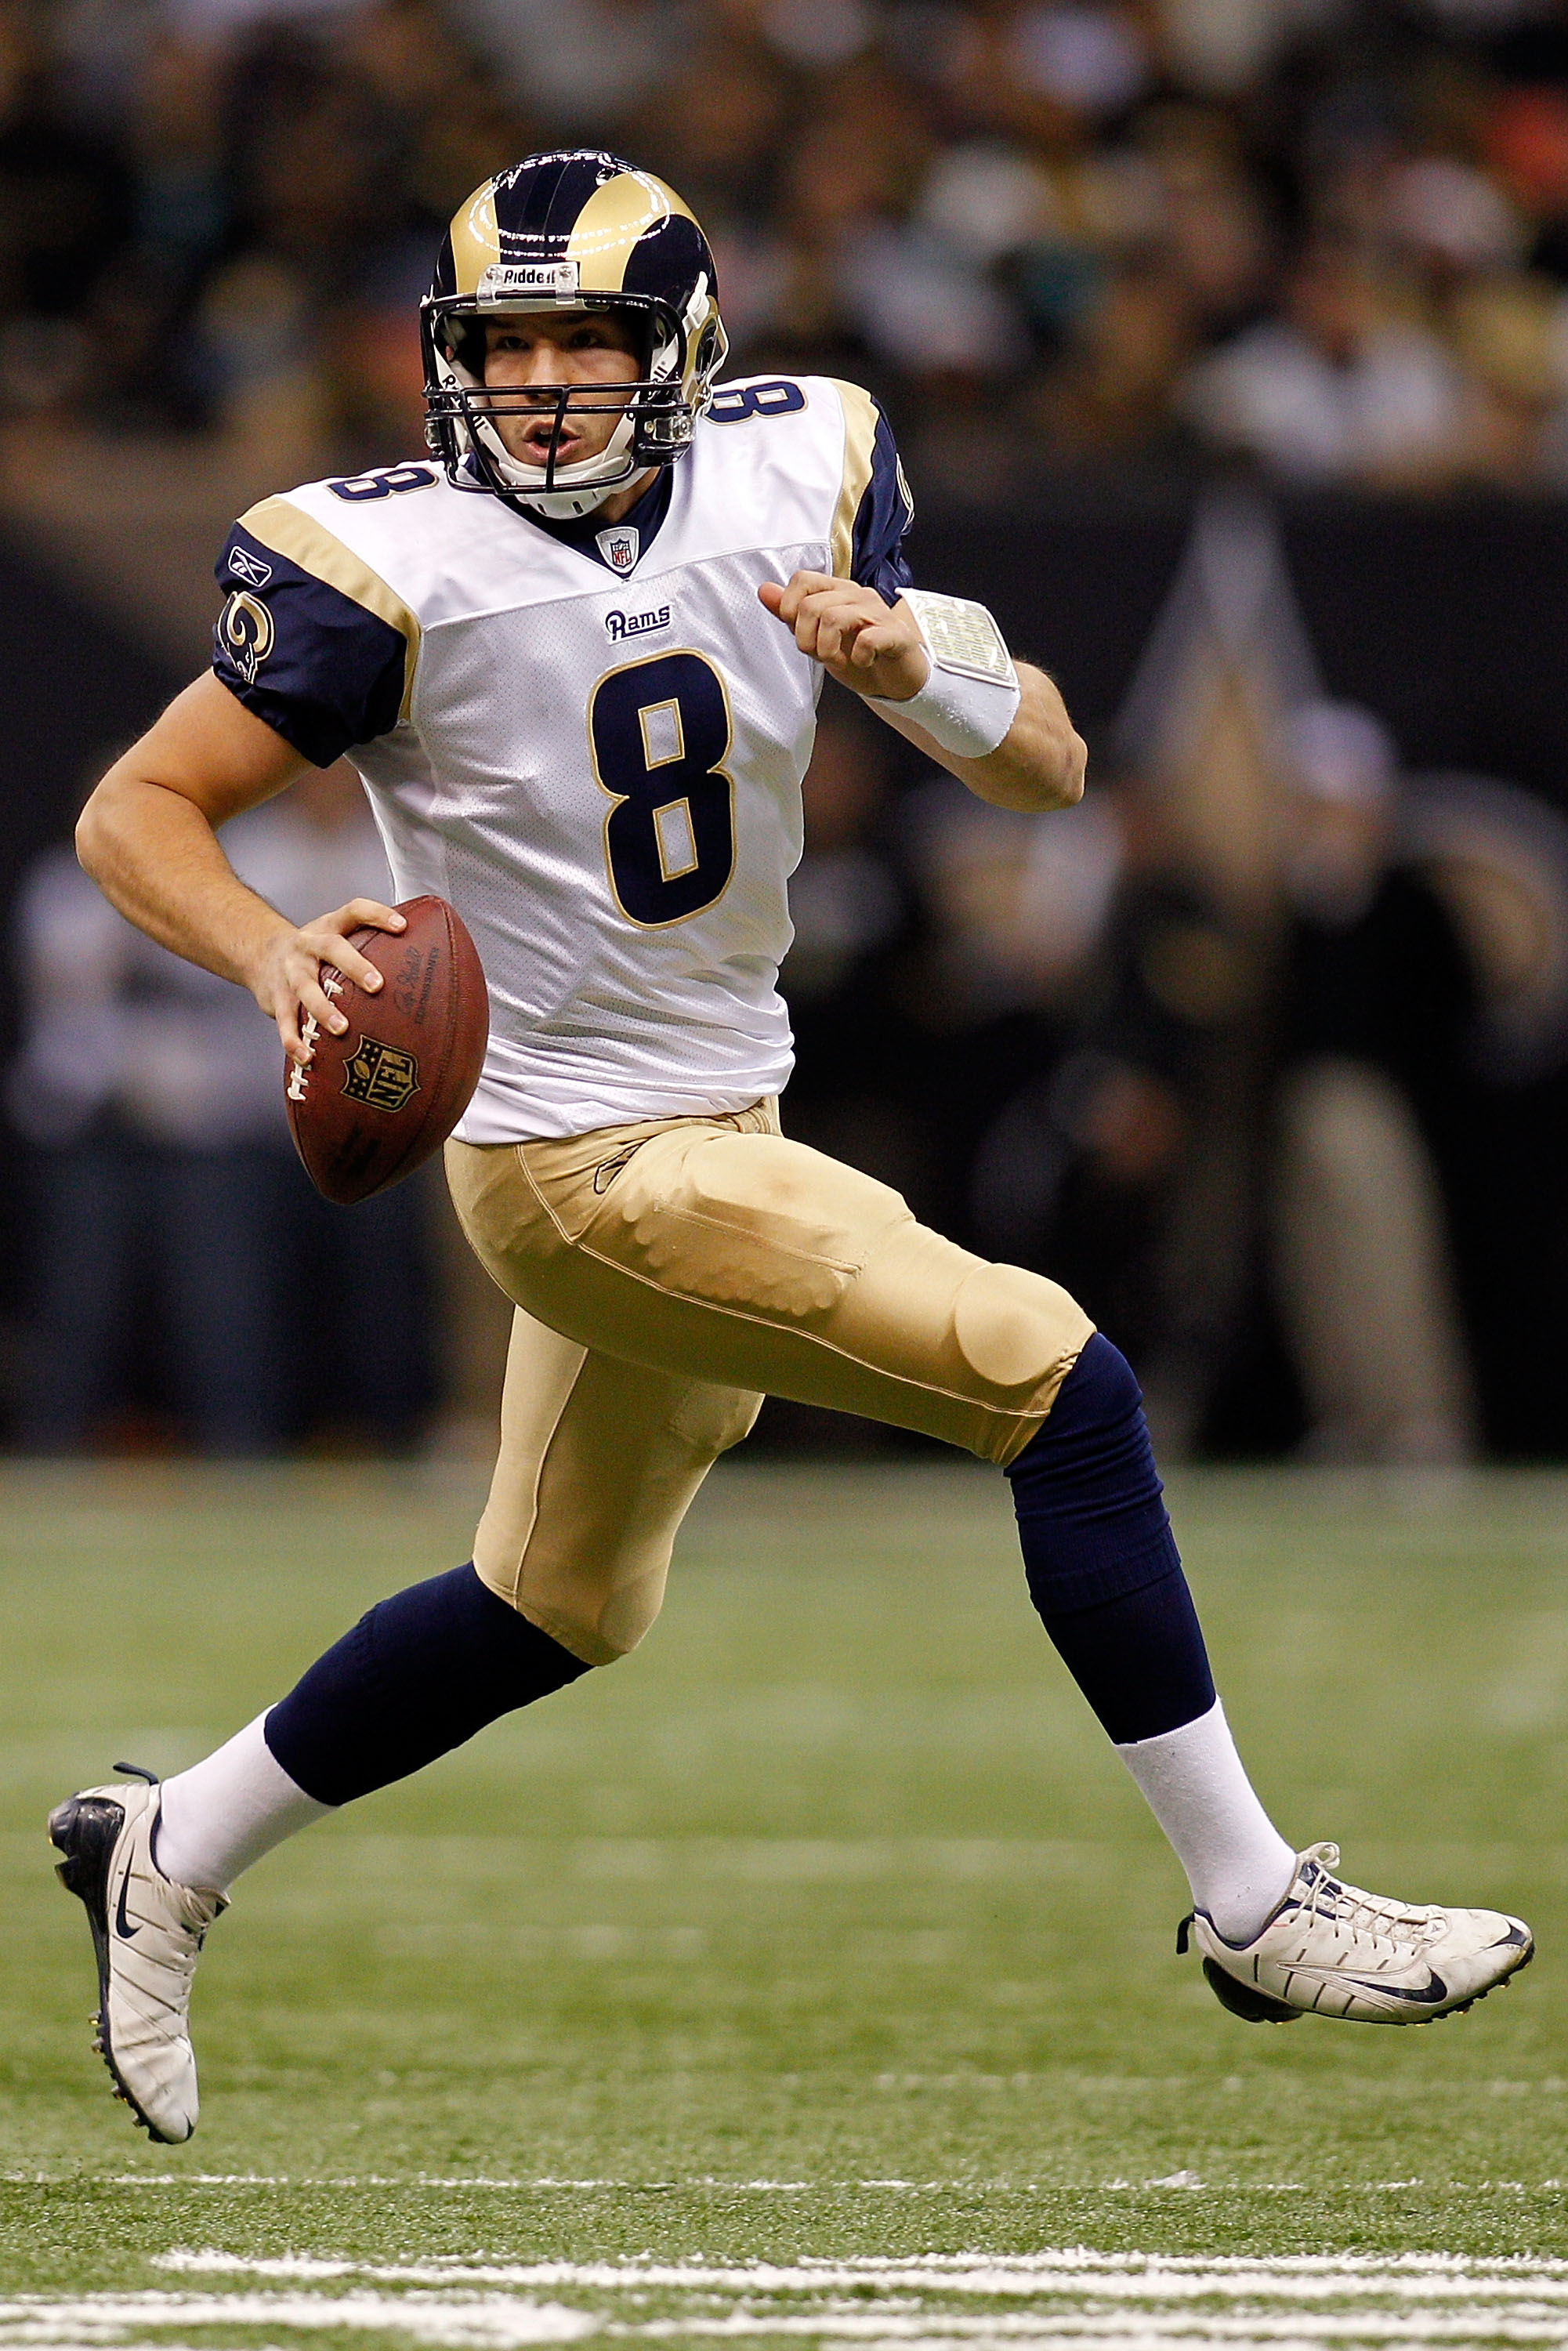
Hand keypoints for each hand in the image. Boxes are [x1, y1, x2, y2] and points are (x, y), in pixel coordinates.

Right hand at [249, 899, 406, 1065]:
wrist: (259, 955)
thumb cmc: (313, 953)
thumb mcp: (334, 937)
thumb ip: (365, 945)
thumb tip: (420, 962)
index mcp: (329, 927)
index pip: (355, 911)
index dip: (378, 915)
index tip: (402, 927)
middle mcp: (308, 945)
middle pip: (331, 948)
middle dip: (354, 965)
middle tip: (377, 985)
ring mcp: (291, 972)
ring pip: (305, 987)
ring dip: (323, 1008)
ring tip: (342, 1028)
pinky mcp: (277, 999)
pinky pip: (285, 1021)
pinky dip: (294, 1040)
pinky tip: (308, 1056)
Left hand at [758, 572, 928, 700]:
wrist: (896, 679)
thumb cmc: (858, 655)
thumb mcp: (818, 636)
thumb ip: (793, 613)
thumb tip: (764, 590)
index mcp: (837, 591)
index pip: (802, 579)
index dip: (789, 608)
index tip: (799, 633)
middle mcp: (857, 595)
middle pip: (811, 605)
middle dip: (806, 639)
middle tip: (820, 655)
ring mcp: (878, 612)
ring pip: (833, 619)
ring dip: (827, 650)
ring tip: (838, 661)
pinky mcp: (896, 633)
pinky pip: (866, 639)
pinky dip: (858, 658)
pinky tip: (863, 662)